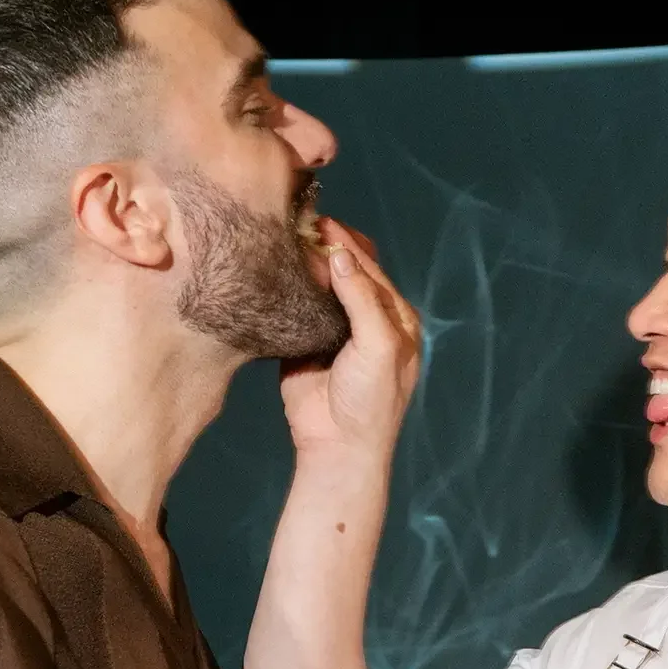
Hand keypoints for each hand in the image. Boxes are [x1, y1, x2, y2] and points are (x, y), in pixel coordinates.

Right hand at [280, 220, 422, 461]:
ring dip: (305, 268)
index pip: (370, 270)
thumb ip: (362, 298)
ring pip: (319, 289)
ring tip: (283, 242)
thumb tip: (340, 253)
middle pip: (345, 274)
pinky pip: (295, 311)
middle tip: (299, 226)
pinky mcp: (304, 344)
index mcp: (394, 318)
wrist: (338, 447)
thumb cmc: (371, 399)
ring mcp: (334, 331)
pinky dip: (286, 292)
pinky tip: (273, 273)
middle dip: (326, 250)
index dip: (348, 245)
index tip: (323, 222)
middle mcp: (366, 320)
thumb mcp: (379, 345)